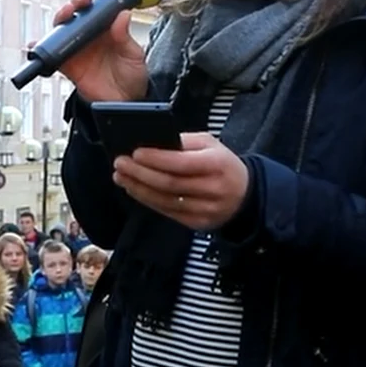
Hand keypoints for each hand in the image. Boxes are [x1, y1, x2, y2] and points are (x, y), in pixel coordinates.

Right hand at [45, 0, 148, 102]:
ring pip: (64, 24)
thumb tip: (122, 15)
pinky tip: (36, 45)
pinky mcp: (67, 62)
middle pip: (80, 8)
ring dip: (63, 16)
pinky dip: (40, 47)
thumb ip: (124, 37)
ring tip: (67, 15)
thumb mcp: (134, 56)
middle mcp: (91, 31)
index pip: (104, 0)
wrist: (123, 103)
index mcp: (109, 24)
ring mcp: (77, 45)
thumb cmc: (131, 77)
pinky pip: (50, 52)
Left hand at [111, 132, 248, 230]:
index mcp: (216, 164)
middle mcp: (212, 189)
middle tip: (120, 164)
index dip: (155, 159)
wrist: (245, 195)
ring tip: (121, 176)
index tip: (134, 153)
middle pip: (169, 184)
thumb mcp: (210, 144)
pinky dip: (147, 200)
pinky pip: (167, 212)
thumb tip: (150, 143)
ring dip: (138, 188)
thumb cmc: (221, 163)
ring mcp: (206, 210)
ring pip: (165, 201)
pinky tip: (135, 190)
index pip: (181, 163)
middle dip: (139, 173)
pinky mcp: (198, 224)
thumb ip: (183, 142)